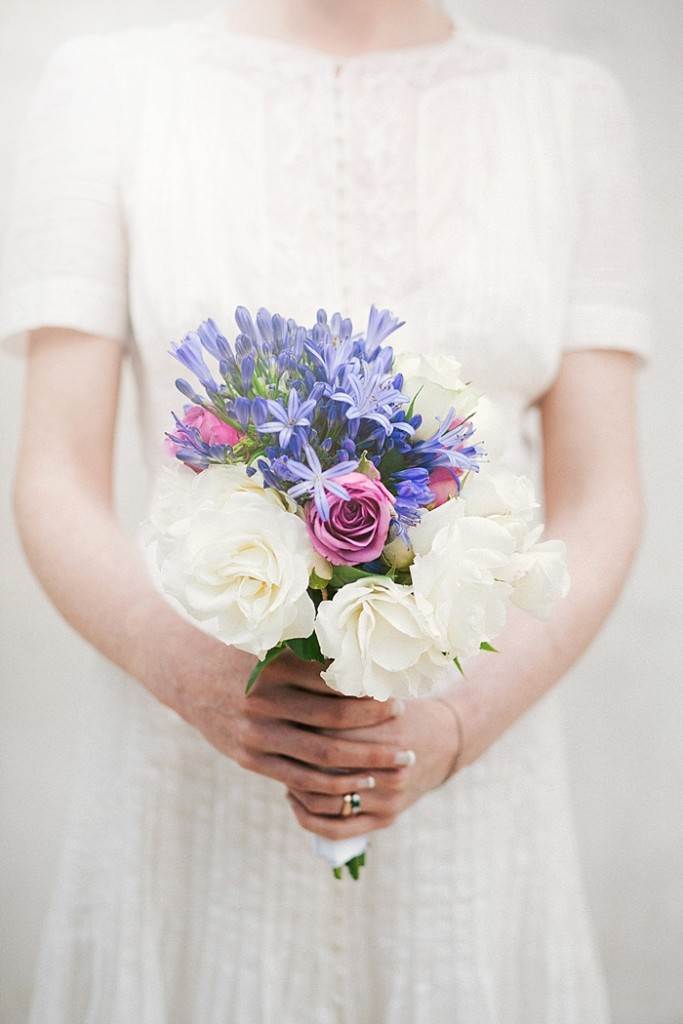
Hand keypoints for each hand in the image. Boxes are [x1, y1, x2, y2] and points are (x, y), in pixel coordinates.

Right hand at [164, 636, 414, 797]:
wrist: (184, 673)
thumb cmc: (238, 647)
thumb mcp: (267, 636)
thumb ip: (307, 645)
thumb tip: (361, 644)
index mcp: (272, 668)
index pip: (332, 682)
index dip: (368, 688)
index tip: (396, 686)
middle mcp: (263, 703)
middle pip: (334, 720)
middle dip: (376, 723)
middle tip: (406, 717)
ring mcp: (256, 735)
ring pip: (322, 755)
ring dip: (366, 760)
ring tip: (399, 758)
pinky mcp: (251, 760)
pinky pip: (300, 779)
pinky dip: (335, 784)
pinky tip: (363, 781)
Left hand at [286, 696, 461, 839]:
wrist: (444, 741)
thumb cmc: (402, 711)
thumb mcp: (380, 693)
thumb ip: (344, 693)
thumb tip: (295, 684)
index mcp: (387, 733)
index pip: (328, 732)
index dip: (300, 724)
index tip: (282, 715)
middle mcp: (389, 770)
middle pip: (323, 767)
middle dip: (294, 755)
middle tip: (277, 742)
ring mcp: (387, 799)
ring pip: (325, 801)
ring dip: (296, 787)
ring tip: (284, 768)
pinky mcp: (385, 819)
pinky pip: (336, 829)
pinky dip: (307, 817)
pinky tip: (294, 798)